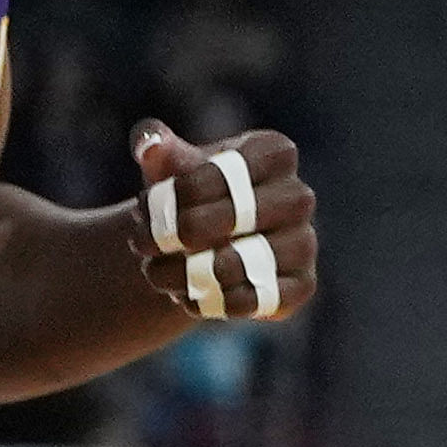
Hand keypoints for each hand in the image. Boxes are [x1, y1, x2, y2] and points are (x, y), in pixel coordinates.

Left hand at [134, 120, 322, 327]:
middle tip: (141, 243)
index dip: (176, 194)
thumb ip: (152, 144)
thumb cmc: (189, 194)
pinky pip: (255, 300)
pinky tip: (186, 295)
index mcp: (275, 153)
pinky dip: (212, 302)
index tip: (142, 207)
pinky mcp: (302, 286)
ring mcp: (305, 242)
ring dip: (183, 273)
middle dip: (177, 232)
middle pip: (235, 216)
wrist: (206, 243)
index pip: (224, 173)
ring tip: (154, 272)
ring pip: (239, 263)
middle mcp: (299, 196)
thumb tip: (148, 144)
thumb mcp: (168, 165)